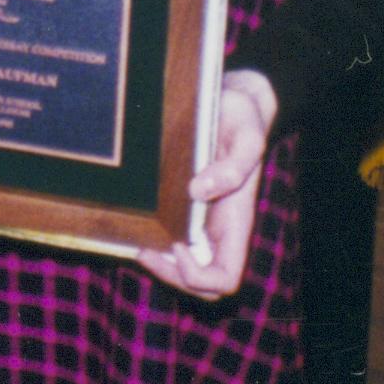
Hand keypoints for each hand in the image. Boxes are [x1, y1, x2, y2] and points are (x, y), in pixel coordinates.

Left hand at [136, 69, 278, 298]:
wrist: (235, 99)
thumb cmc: (242, 117)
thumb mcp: (247, 135)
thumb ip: (234, 165)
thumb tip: (198, 192)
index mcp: (236, 222)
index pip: (225, 278)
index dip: (198, 275)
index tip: (176, 244)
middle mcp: (219, 228)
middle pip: (201, 284)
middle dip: (171, 275)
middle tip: (144, 248)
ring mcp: (203, 220)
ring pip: (184, 267)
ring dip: (160, 263)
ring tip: (136, 238)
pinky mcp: (186, 205)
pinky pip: (172, 239)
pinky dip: (154, 241)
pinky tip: (137, 222)